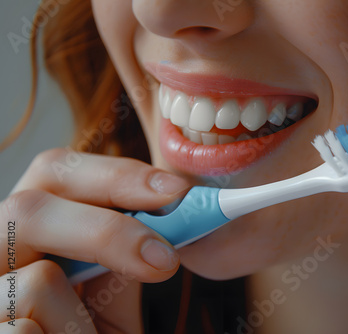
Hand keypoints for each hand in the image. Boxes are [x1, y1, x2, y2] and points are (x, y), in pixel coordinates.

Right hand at [0, 148, 189, 332]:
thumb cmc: (94, 329)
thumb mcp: (115, 282)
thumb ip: (129, 243)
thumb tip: (174, 204)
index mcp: (28, 227)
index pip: (55, 172)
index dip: (116, 176)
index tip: (175, 194)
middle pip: (29, 209)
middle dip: (108, 233)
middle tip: (165, 260)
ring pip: (35, 283)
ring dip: (83, 319)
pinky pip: (27, 331)